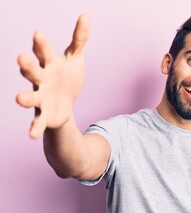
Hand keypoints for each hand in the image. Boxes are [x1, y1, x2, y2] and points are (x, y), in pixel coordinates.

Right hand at [16, 14, 89, 138]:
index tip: (39, 34)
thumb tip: (86, 15)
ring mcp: (41, 97)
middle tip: (21, 57)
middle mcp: (42, 80)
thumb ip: (79, 39)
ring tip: (19, 98)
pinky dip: (35, 127)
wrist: (66, 103)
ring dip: (24, 97)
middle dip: (28, 65)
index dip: (41, 44)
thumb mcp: (75, 58)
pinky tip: (32, 135)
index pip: (44, 52)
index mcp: (50, 64)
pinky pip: (38, 121)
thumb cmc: (67, 77)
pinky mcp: (44, 114)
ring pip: (30, 96)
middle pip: (33, 71)